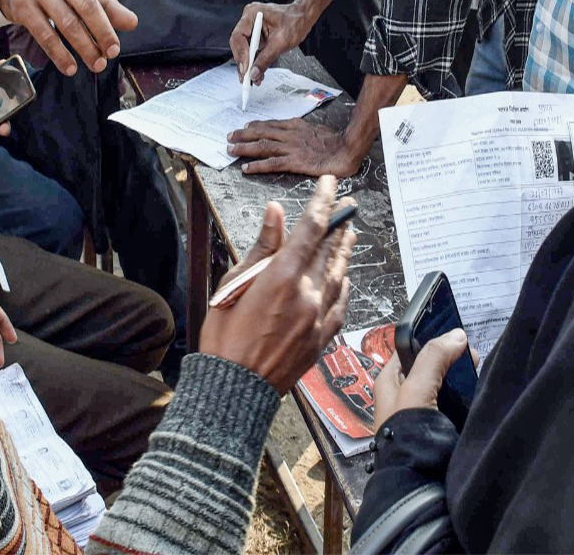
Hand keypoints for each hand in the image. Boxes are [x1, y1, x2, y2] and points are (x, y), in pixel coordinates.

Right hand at [0, 0, 137, 74]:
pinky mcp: (21, 6)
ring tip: (98, 63)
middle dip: (103, 31)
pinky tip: (71, 66)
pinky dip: (60, 54)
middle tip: (114, 50)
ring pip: (67, 23)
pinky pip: (45, 34)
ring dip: (85, 48)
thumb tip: (131, 23)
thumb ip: (106, 3)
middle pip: (85, 4)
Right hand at [199, 175, 354, 392]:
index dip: (323, 201)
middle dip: (337, 224)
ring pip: (340, 274)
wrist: (235, 389)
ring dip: (344, 251)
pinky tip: (345, 278)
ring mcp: (318, 317)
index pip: (311, 227)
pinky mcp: (321, 338)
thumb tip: (275, 214)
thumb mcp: (233, 284)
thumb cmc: (224, 338)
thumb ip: (262, 247)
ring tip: (349, 235)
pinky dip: (345, 286)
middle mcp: (307, 294)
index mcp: (282, 276)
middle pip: (329, 249)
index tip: (330, 184)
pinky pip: (341, 305)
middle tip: (345, 206)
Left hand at [229, 118, 363, 177]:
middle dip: (243, 135)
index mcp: (296, 126)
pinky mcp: (294, 162)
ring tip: (231, 150)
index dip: (256, 127)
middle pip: (261, 133)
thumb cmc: (336, 141)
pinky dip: (257, 165)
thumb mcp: (317, 130)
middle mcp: (290, 135)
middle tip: (230, 137)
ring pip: (262, 146)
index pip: (271, 125)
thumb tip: (299, 133)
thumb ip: (304, 131)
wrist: (347, 148)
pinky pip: (271, 163)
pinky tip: (246, 168)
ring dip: (244, 148)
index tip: (245, 127)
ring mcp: (291, 148)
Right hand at [230, 0, 310, 84]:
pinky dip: (254, 62)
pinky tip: (257, 72)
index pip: (239, 37)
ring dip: (248, 65)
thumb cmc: (295, 21)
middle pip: (238, 44)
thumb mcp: (281, 42)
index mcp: (252, 14)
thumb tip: (254, 72)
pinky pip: (252, 50)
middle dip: (243, 63)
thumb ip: (266, 58)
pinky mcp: (256, 36)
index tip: (245, 69)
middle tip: (246, 78)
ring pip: (244, 50)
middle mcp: (249, 20)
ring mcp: (252, 28)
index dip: (240, 55)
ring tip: (253, 79)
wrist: (304, 17)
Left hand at [372, 330, 470, 428]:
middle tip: (475, 358)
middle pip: (430, 367)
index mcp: (390, 380)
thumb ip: (433, 358)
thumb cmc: (406, 433)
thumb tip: (456, 335)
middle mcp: (404, 394)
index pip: (412, 348)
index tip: (460, 338)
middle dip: (452, 360)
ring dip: (461, 380)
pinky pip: (453, 406)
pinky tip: (476, 396)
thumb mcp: (416, 389)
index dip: (434, 339)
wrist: (415, 480)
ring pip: (444, 387)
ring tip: (479, 375)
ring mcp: (420, 411)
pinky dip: (465, 400)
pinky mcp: (436, 427)